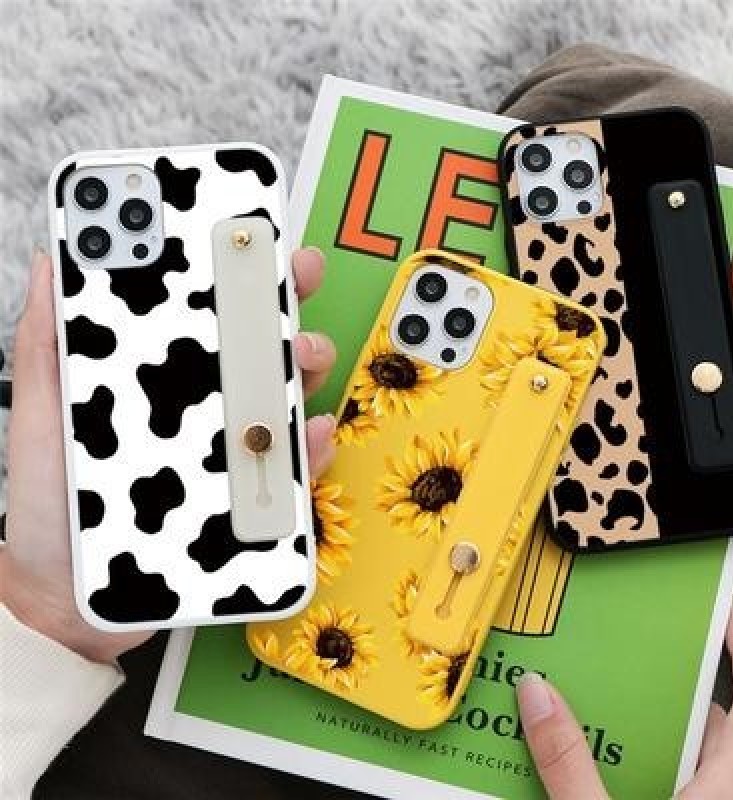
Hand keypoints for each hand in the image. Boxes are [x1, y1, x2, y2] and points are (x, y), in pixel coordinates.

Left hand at [0, 247, 336, 664]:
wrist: (67, 599)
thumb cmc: (51, 505)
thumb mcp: (43, 416)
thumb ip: (47, 343)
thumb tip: (52, 263)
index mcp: (160, 380)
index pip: (200, 313)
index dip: (224, 267)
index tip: (241, 226)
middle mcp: (204, 409)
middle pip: (254, 345)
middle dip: (280, 302)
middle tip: (294, 269)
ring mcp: (230, 453)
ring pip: (283, 398)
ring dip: (304, 368)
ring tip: (303, 351)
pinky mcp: (250, 501)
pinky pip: (291, 471)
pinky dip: (308, 450)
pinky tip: (310, 430)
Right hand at [517, 598, 732, 798]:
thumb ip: (568, 763)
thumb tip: (536, 694)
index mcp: (732, 788)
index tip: (719, 608)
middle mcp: (732, 799)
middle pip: (711, 724)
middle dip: (662, 689)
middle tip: (616, 658)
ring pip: (685, 760)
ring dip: (639, 734)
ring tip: (586, 707)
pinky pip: (668, 789)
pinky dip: (632, 773)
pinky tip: (582, 770)